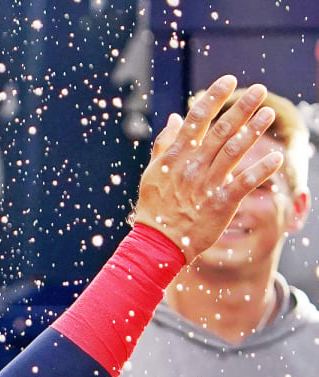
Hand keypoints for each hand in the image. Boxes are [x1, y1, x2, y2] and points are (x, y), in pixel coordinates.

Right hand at [133, 78, 284, 259]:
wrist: (157, 243)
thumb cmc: (155, 207)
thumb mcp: (152, 173)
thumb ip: (165, 144)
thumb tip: (175, 117)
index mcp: (175, 157)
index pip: (197, 120)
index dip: (213, 97)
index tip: (229, 80)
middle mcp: (192, 167)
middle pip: (220, 130)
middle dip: (241, 108)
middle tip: (259, 90)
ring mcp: (206, 185)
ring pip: (234, 151)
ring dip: (253, 130)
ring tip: (268, 113)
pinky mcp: (220, 204)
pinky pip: (244, 183)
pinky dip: (261, 170)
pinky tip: (276, 158)